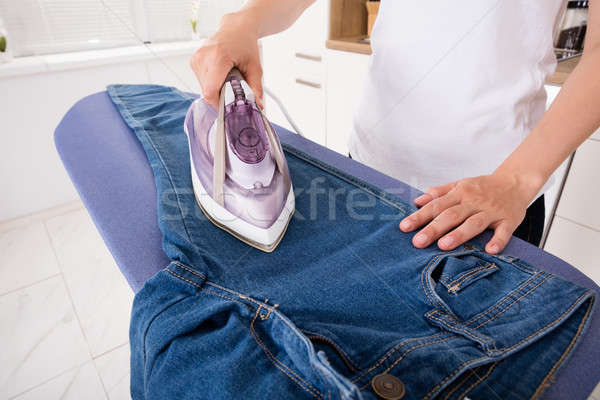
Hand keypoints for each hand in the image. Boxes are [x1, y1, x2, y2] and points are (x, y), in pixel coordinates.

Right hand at [190, 13, 263, 108]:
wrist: (236, 28)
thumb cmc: (245, 44)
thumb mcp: (255, 67)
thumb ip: (256, 89)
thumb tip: (258, 107)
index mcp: (218, 57)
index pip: (210, 91)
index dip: (219, 103)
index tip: (229, 105)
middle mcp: (204, 57)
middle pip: (207, 91)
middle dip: (220, 96)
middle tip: (233, 89)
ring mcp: (196, 58)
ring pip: (203, 88)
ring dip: (216, 89)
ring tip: (227, 78)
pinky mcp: (194, 61)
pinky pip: (201, 81)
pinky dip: (211, 82)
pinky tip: (220, 73)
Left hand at [399, 172, 534, 253]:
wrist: (516, 181)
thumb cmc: (483, 187)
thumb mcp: (459, 185)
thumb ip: (438, 193)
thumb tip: (417, 201)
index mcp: (460, 193)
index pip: (436, 205)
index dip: (419, 216)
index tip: (404, 227)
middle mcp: (474, 201)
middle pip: (451, 215)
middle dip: (433, 228)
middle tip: (418, 242)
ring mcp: (492, 211)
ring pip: (474, 222)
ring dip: (459, 234)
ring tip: (443, 246)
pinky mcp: (509, 219)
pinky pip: (504, 231)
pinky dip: (498, 240)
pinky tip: (490, 250)